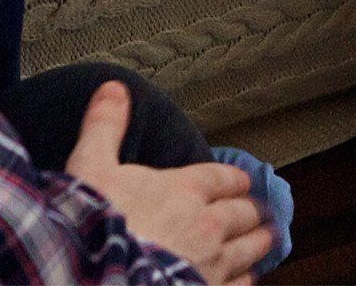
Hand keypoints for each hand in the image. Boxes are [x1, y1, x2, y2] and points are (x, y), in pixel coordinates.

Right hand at [65, 81, 270, 283]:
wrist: (98, 278)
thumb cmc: (96, 225)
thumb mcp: (91, 166)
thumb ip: (105, 125)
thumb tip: (113, 88)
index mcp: (184, 190)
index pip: (223, 178)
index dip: (234, 179)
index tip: (241, 181)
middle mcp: (207, 226)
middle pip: (243, 213)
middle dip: (250, 210)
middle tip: (257, 211)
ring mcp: (213, 266)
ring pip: (250, 250)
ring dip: (257, 243)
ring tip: (265, 240)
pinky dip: (247, 279)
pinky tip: (247, 278)